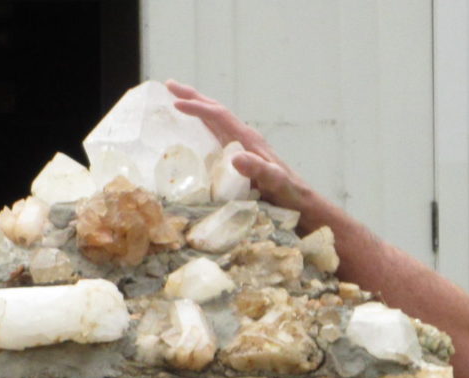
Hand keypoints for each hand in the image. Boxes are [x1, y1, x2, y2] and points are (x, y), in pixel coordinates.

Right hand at [167, 81, 310, 215]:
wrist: (300, 202)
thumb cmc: (288, 194)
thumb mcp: (275, 182)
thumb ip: (259, 169)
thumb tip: (236, 156)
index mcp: (248, 140)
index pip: (219, 116)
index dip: (197, 108)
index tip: (175, 103)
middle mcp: (243, 138)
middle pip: (215, 110)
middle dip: (192, 96)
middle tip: (168, 85)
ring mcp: (241, 146)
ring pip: (214, 120)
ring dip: (195, 108)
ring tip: (175, 100)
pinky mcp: (239, 157)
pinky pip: (215, 136)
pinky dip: (201, 127)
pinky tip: (191, 132)